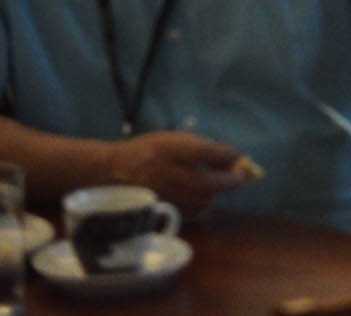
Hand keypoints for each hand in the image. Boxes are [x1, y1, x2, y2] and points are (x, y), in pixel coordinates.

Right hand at [106, 132, 252, 216]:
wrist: (109, 171)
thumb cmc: (147, 151)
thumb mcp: (172, 139)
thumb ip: (200, 148)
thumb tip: (232, 158)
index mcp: (168, 150)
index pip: (204, 152)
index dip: (226, 155)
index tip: (239, 156)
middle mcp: (165, 174)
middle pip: (206, 182)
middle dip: (229, 180)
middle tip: (241, 177)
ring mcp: (161, 195)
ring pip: (200, 201)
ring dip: (216, 194)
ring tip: (220, 186)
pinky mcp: (158, 211)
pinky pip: (189, 212)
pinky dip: (202, 205)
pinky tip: (203, 197)